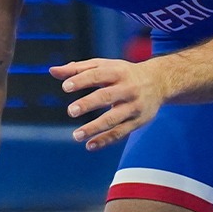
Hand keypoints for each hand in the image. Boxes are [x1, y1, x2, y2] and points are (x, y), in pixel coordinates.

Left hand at [51, 57, 165, 150]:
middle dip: (89, 103)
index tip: (65, 86)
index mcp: (118, 71)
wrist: (159, 81)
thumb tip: (52, 71)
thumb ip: (78, 69)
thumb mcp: (104, 66)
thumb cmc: (123, 73)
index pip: (98, 75)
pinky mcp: (138, 121)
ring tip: (76, 135)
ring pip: (114, 119)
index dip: (82, 80)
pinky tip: (89, 145)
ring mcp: (134, 106)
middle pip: (107, 96)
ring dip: (95, 128)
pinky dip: (105, 140)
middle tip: (71, 111)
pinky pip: (121, 133)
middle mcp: (128, 88)